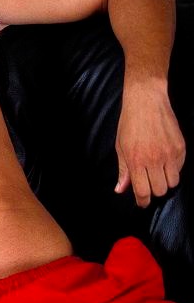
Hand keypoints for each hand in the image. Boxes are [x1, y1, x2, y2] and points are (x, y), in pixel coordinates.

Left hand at [115, 83, 185, 207]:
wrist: (147, 101)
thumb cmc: (130, 123)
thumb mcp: (121, 146)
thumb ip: (123, 170)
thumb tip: (121, 189)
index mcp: (136, 160)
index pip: (143, 192)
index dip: (142, 201)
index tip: (142, 201)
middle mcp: (154, 159)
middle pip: (160, 190)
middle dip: (153, 190)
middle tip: (148, 181)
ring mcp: (169, 154)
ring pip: (173, 182)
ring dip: (165, 180)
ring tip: (158, 170)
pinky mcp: (180, 148)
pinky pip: (180, 168)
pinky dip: (174, 168)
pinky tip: (165, 159)